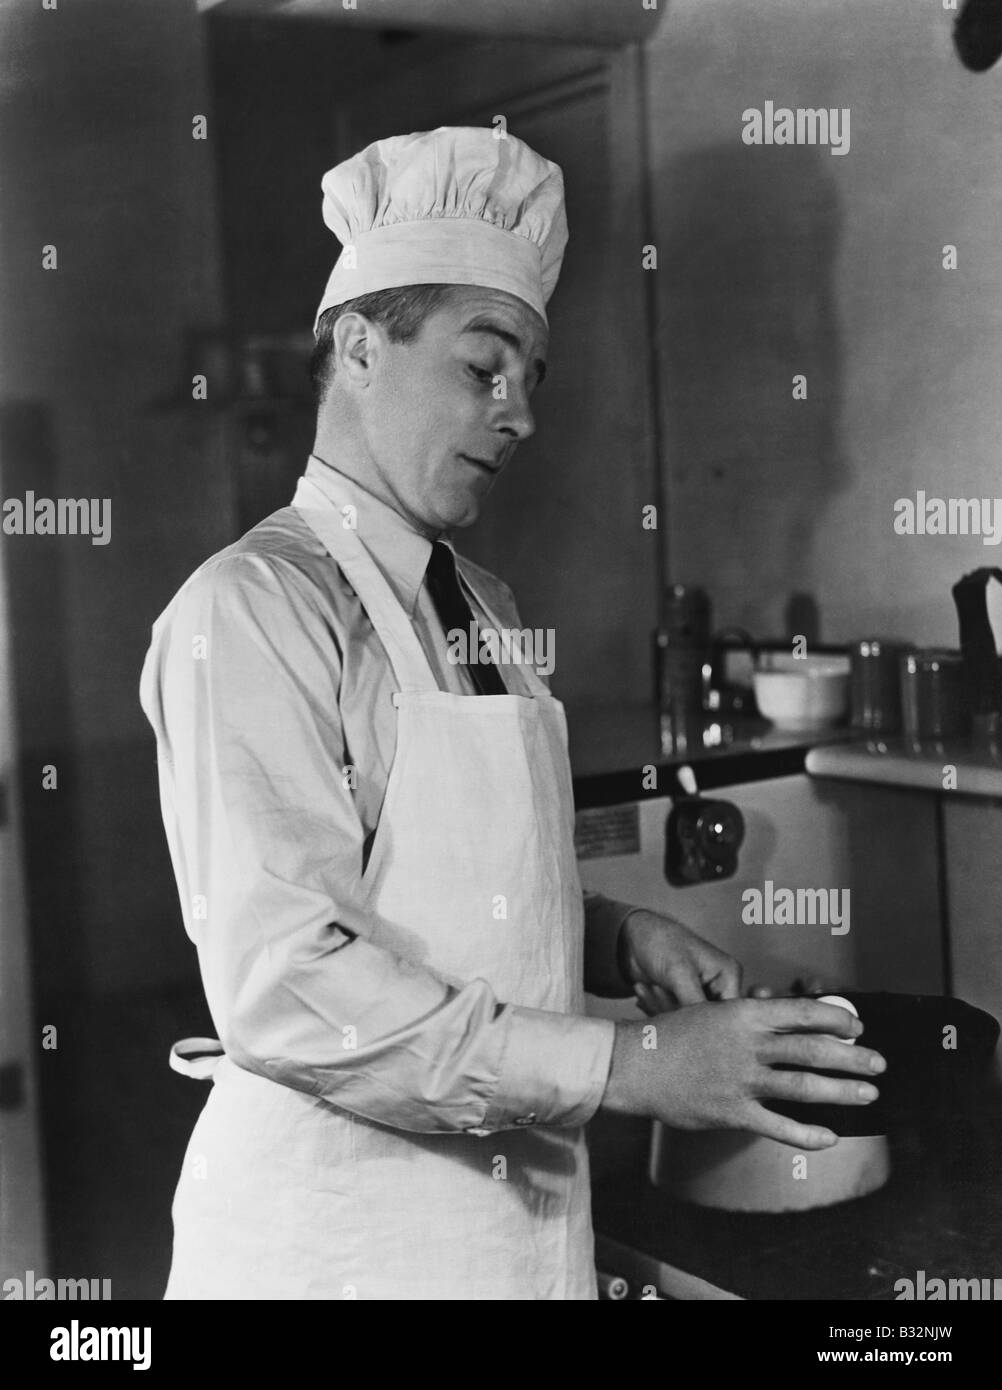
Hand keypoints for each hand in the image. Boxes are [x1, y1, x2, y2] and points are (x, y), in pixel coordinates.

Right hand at [602, 996, 886, 1149]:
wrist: (634, 1064)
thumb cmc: (672, 1035)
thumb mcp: (711, 1012)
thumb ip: (748, 1019)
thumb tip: (785, 1021)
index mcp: (744, 1014)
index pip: (803, 1012)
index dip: (837, 1018)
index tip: (858, 1025)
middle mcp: (749, 1045)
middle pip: (813, 1050)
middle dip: (853, 1057)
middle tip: (879, 1063)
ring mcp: (742, 1080)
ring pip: (804, 1087)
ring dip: (842, 1092)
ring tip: (868, 1095)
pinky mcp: (733, 1112)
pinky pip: (779, 1125)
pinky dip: (807, 1133)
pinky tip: (829, 1136)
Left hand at [618, 908, 741, 1011]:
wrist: (633, 938)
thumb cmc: (660, 943)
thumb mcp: (679, 973)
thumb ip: (694, 1003)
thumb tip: (705, 1031)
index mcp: (728, 976)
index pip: (727, 1014)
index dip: (703, 1021)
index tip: (677, 1014)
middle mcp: (718, 988)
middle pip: (704, 1021)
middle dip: (675, 1010)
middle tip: (657, 989)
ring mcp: (699, 996)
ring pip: (686, 1023)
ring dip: (661, 1007)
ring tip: (649, 986)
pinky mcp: (681, 1003)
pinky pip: (673, 1020)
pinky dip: (655, 1009)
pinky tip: (644, 991)